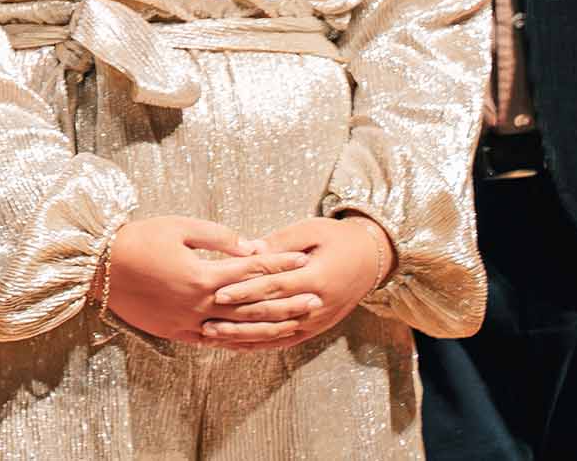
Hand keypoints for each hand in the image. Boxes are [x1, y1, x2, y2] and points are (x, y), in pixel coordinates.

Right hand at [103, 216, 311, 343]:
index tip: (302, 259)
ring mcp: (189, 322)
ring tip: (295, 323)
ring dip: (270, 326)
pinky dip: (238, 342)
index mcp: (203, 274)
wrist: (99, 267)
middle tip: (315, 296)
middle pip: (253, 304)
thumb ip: (217, 237)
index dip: (279, 262)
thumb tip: (249, 246)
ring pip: (239, 329)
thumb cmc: (138, 239)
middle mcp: (200, 303)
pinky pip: (215, 342)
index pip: (252, 269)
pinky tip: (256, 341)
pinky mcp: (176, 333)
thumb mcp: (178, 226)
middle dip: (287, 299)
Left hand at [199, 214, 391, 348]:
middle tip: (205, 320)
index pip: (275, 287)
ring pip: (275, 333)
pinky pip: (285, 340)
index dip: (246, 291)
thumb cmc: (337, 238)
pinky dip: (260, 344)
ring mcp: (318, 321)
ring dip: (243, 336)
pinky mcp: (316, 328)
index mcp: (317, 278)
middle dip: (237, 319)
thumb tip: (248, 249)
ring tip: (212, 335)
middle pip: (271, 314)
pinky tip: (236, 344)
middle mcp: (318, 305)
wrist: (372, 258)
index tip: (218, 293)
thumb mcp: (310, 231)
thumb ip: (280, 243)